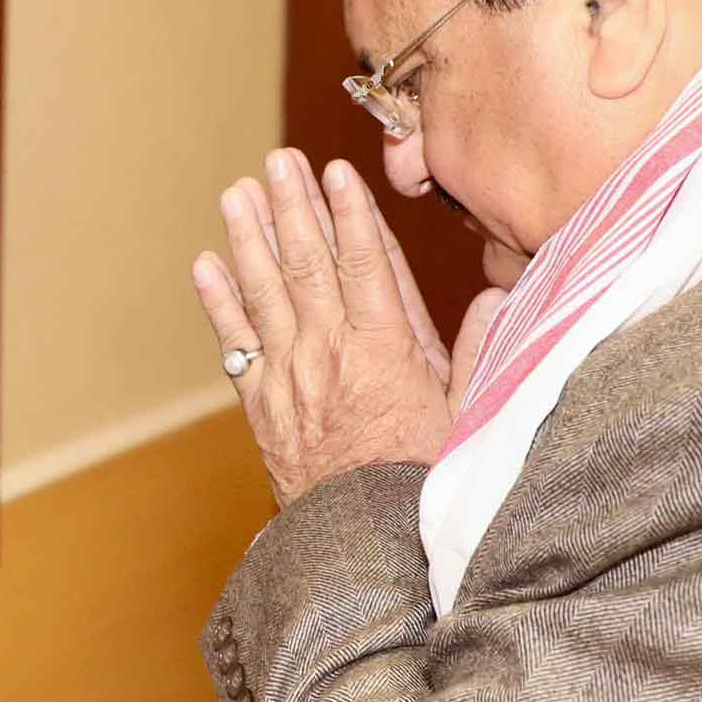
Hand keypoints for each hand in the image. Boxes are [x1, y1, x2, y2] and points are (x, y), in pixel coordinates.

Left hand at [190, 150, 500, 508]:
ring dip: (249, 237)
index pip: (366, 265)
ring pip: (265, 293)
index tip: (337, 171)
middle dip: (293, 206)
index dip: (350, 214)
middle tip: (280, 160)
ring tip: (238, 192)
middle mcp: (330, 355)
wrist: (364, 542)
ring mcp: (289, 378)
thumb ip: (482, 350)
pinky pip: (234, 344)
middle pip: (307, 265)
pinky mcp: (261, 405)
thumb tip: (496, 294)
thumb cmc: (424, 479)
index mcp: (385, 352)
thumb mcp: (469, 416)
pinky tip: (205, 264)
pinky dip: (218, 303)